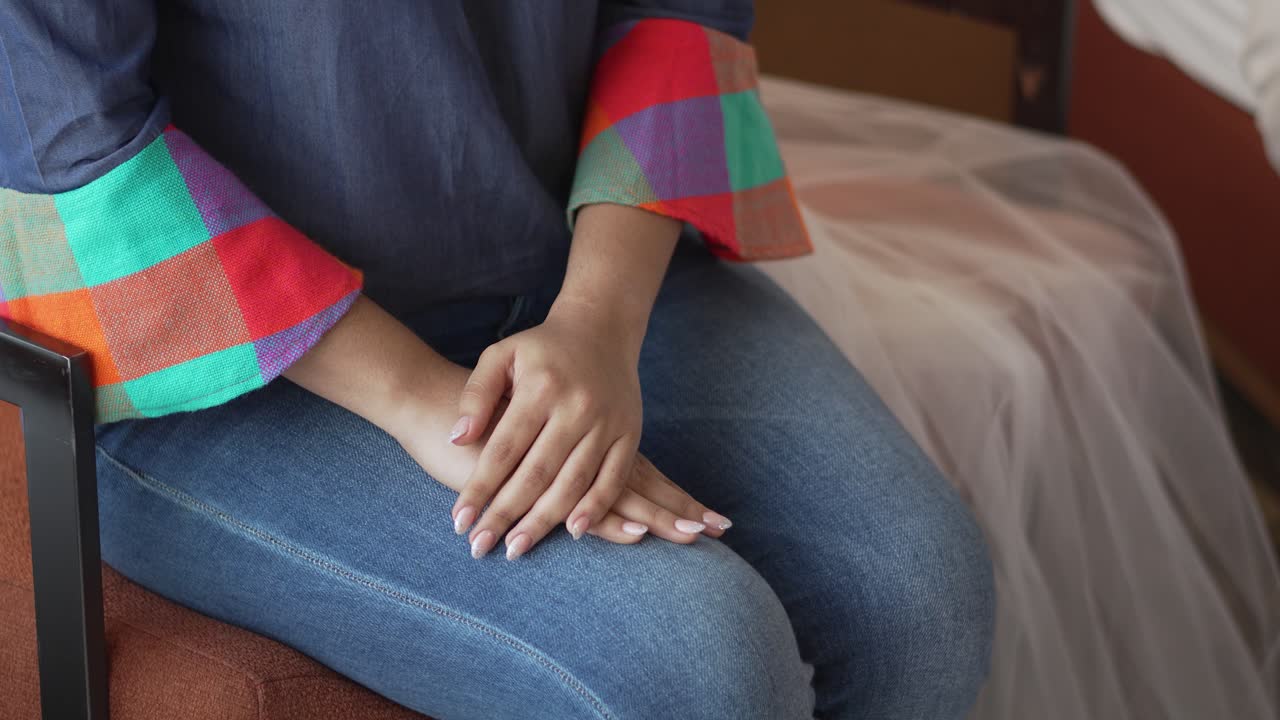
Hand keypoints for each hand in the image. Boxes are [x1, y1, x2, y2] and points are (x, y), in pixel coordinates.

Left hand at [447, 301, 644, 557]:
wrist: (601, 329)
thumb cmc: (541, 347)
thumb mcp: (500, 356)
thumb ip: (476, 396)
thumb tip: (457, 439)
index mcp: (540, 388)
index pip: (503, 449)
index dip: (480, 487)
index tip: (459, 520)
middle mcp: (575, 407)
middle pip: (536, 472)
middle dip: (507, 513)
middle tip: (480, 546)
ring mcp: (605, 422)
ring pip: (573, 481)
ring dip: (545, 520)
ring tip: (516, 547)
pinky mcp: (629, 433)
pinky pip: (612, 478)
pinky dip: (595, 507)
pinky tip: (572, 532)